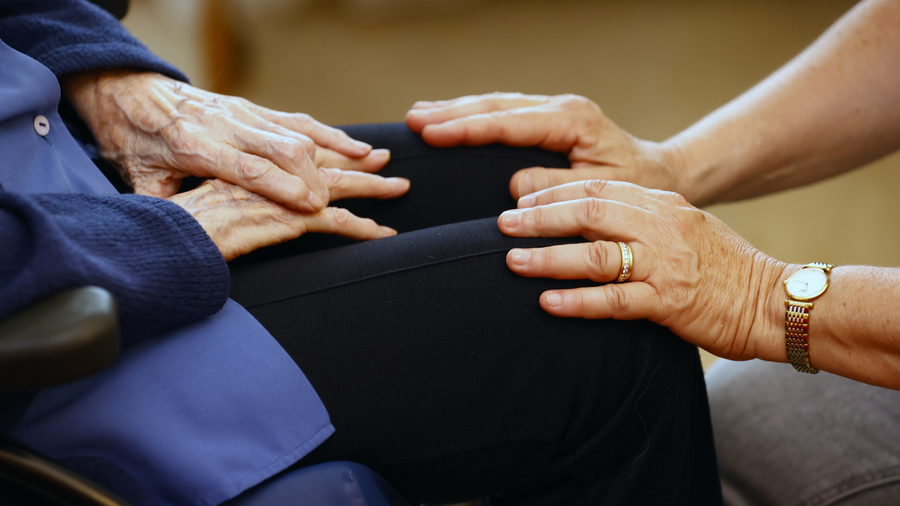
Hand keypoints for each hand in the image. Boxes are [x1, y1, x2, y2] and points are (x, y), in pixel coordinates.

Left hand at [63, 70, 389, 211]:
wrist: (129, 90)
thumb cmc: (134, 139)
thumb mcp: (139, 178)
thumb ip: (162, 204)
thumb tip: (178, 238)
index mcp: (195, 146)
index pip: (249, 169)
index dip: (284, 188)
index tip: (313, 207)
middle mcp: (228, 126)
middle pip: (285, 148)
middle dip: (324, 175)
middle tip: (357, 196)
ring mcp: (245, 115)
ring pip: (301, 133)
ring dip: (342, 152)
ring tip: (380, 163)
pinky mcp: (254, 110)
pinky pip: (300, 122)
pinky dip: (332, 137)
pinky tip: (357, 147)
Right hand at [168, 169, 408, 260]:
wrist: (173, 233)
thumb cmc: (185, 220)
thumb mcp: (210, 200)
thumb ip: (231, 197)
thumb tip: (238, 206)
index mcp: (256, 167)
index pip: (298, 155)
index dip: (327, 151)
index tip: (349, 149)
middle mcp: (275, 176)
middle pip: (325, 164)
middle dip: (358, 161)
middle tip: (384, 159)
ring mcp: (285, 196)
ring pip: (339, 187)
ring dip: (373, 188)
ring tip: (400, 188)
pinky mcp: (290, 218)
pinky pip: (337, 222)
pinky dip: (364, 228)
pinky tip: (384, 233)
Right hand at [406, 93, 685, 199]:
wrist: (660, 176)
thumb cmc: (636, 189)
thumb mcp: (602, 192)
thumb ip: (557, 188)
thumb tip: (514, 185)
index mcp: (573, 121)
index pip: (509, 122)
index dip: (468, 128)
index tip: (432, 132)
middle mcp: (561, 109)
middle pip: (496, 106)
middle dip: (452, 113)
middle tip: (412, 120)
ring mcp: (555, 111)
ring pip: (497, 105)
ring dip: (457, 109)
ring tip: (419, 114)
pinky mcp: (550, 120)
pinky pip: (504, 113)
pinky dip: (474, 115)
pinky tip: (450, 117)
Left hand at [496, 180, 787, 361]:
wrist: (774, 301)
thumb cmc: (723, 267)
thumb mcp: (683, 227)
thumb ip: (640, 218)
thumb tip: (586, 219)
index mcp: (662, 204)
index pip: (598, 189)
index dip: (554, 193)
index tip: (519, 201)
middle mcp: (662, 227)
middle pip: (589, 213)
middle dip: (540, 218)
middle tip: (502, 225)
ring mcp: (666, 265)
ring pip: (597, 256)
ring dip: (549, 258)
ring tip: (512, 261)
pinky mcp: (671, 302)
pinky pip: (617, 301)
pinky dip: (579, 302)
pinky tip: (548, 303)